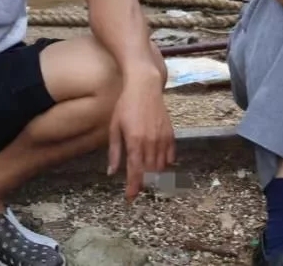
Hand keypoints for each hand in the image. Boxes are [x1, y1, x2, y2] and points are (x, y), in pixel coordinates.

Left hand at [107, 72, 176, 201]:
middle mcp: (151, 142)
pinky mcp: (170, 134)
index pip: (136, 171)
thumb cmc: (126, 105)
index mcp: (135, 141)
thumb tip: (112, 172)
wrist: (145, 86)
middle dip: (144, 184)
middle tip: (137, 188)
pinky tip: (159, 166)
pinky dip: (165, 164)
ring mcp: (162, 138)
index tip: (130, 198)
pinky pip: (170, 156)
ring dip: (155, 177)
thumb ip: (115, 151)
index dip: (134, 187)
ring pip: (161, 167)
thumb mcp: (114, 127)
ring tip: (148, 180)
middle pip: (150, 173)